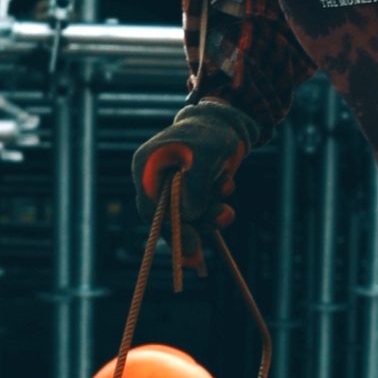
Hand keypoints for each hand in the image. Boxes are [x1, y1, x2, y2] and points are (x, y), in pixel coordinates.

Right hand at [131, 100, 253, 268]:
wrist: (230, 121)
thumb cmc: (212, 132)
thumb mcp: (205, 155)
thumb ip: (195, 185)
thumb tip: (188, 215)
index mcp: (147, 165)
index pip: (149, 206)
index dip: (167, 229)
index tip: (187, 246)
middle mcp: (156, 177)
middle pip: (167, 215)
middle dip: (190, 229)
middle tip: (200, 255)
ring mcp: (173, 184)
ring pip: (187, 215)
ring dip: (209, 216)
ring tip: (227, 211)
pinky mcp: (192, 188)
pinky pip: (201, 207)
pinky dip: (215, 203)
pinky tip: (226, 185)